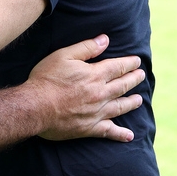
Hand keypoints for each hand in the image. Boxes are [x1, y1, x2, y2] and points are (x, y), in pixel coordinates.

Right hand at [29, 34, 144, 142]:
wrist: (35, 107)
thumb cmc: (46, 79)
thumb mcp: (64, 55)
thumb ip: (86, 48)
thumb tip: (105, 39)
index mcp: (95, 75)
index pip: (118, 67)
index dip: (129, 63)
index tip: (137, 62)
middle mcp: (100, 94)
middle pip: (123, 86)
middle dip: (134, 79)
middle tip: (141, 76)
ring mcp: (96, 112)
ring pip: (120, 107)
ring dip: (131, 103)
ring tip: (139, 100)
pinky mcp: (89, 128)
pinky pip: (109, 131)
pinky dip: (120, 134)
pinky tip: (129, 136)